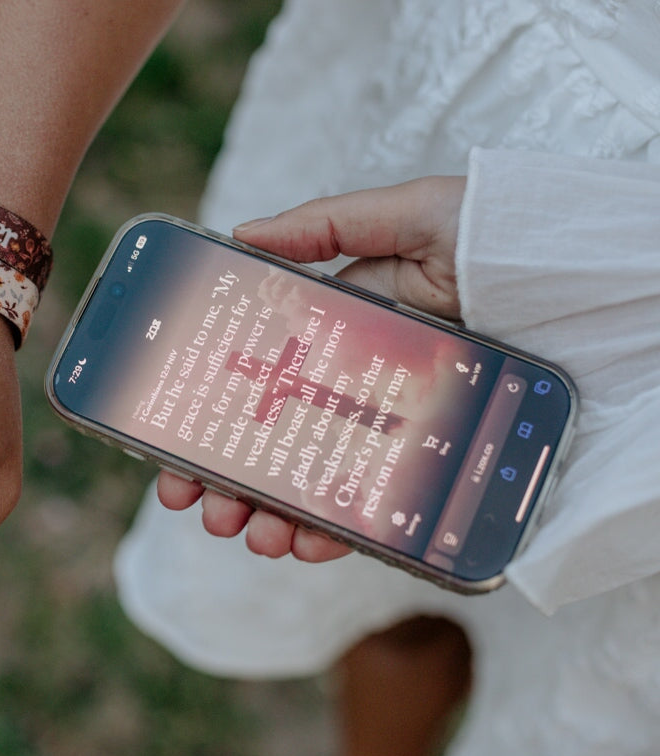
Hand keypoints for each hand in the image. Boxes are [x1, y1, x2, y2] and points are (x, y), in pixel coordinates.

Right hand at [157, 176, 465, 560]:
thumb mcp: (410, 214)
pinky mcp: (433, 465)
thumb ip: (327, 224)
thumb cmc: (500, 239)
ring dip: (267, 512)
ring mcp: (394, 430)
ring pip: (315, 482)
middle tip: (193, 502)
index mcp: (342, 334)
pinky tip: (303, 540)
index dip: (211, 411)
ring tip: (242, 528)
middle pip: (275, 441)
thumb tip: (240, 234)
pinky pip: (376, 508)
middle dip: (224, 476)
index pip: (262, 380)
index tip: (164, 437)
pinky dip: (335, 531)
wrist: (591, 286)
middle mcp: (359, 387)